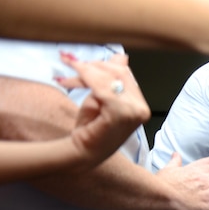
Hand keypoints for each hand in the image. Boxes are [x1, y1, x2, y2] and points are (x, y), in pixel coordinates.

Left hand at [58, 52, 149, 166]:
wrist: (82, 152)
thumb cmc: (90, 130)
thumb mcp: (100, 98)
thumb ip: (111, 79)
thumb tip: (122, 57)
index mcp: (139, 105)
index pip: (124, 74)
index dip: (101, 64)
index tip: (78, 61)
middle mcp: (141, 108)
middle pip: (119, 73)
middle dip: (93, 66)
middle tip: (71, 63)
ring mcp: (134, 112)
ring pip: (110, 78)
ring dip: (85, 71)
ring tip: (67, 69)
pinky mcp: (121, 114)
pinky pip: (102, 89)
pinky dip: (84, 80)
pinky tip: (69, 81)